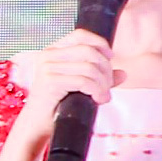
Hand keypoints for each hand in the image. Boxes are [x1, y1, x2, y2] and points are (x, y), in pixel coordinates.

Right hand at [1, 30, 118, 158]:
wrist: (38, 125)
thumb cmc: (58, 105)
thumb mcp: (82, 87)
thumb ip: (99, 78)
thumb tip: (123, 73)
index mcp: (54, 51)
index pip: (80, 35)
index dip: (99, 43)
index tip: (110, 58)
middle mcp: (48, 55)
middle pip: (89, 51)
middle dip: (105, 68)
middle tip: (108, 86)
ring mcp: (47, 67)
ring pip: (89, 67)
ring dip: (103, 83)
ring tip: (103, 96)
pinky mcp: (50, 82)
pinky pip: (84, 81)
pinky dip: (97, 90)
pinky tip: (99, 100)